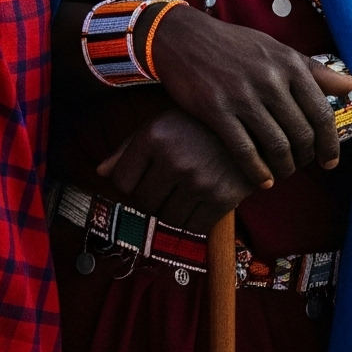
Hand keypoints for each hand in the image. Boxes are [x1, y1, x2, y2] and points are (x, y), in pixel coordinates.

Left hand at [92, 108, 251, 230]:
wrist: (252, 124)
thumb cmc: (197, 124)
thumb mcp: (161, 124)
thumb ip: (128, 149)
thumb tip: (99, 174)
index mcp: (154, 137)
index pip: (122, 182)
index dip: (130, 183)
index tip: (143, 176)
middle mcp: (174, 160)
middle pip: (143, 203)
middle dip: (150, 198)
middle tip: (165, 186)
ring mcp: (199, 181)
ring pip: (167, 218)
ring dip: (170, 211)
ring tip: (182, 192)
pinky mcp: (222, 199)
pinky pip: (193, 227)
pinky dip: (191, 220)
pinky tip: (199, 200)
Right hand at [149, 8, 351, 186]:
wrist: (183, 38)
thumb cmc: (234, 45)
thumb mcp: (276, 49)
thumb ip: (314, 70)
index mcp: (288, 64)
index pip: (321, 114)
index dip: (330, 144)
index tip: (330, 162)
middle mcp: (269, 79)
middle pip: (301, 134)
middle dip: (305, 158)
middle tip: (300, 166)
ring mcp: (242, 95)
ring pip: (276, 146)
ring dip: (284, 168)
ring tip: (282, 172)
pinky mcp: (216, 110)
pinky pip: (245, 151)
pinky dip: (258, 171)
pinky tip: (262, 179)